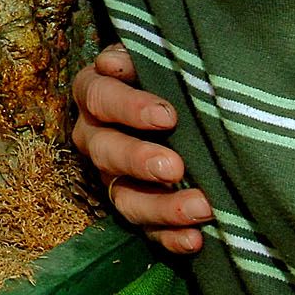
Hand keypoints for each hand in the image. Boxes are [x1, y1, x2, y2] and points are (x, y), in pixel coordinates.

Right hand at [71, 44, 211, 253]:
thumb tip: (117, 64)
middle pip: (106, 151)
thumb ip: (140, 55)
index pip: (99, 98)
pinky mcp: (136, 208)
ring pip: (123, 198)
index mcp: (94, 94)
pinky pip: (146, 230)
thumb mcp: (153, 56)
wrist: (176, 105)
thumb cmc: (165, 73)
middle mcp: (95, 137)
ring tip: (200, 208)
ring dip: (160, 206)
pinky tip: (195, 239)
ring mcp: (112, 177)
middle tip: (174, 167)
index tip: (166, 116)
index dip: (128, 108)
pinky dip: (169, 238)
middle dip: (139, 160)